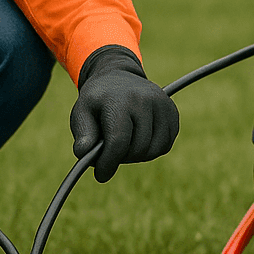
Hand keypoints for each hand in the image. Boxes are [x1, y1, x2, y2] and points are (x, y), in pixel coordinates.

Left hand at [69, 46, 180, 182]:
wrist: (118, 77)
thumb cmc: (98, 100)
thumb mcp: (81, 112)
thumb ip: (83, 133)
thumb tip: (84, 154)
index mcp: (119, 100)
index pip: (118, 141)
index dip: (109, 163)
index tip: (101, 175)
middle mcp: (144, 100)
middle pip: (138, 148)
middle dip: (121, 158)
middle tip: (110, 153)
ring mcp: (162, 105)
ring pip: (154, 150)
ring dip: (137, 155)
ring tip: (124, 144)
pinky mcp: (172, 112)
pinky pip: (165, 145)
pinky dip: (151, 150)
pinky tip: (138, 139)